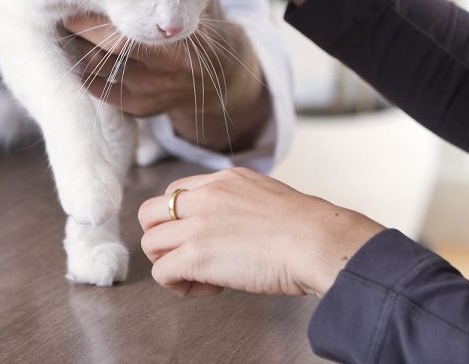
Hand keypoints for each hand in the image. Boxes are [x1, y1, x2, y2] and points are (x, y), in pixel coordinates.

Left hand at [62, 0, 269, 151]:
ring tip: (67, 29)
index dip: (97, 19)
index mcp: (181, 45)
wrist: (221, 78)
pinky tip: (79, 52)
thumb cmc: (202, 29)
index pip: (128, 35)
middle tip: (64, 11)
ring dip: (78, 49)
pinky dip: (85, 70)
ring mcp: (151, 94)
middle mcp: (166, 73)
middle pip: (107, 53)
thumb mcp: (197, 6)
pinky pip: (100, 90)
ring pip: (98, 71)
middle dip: (80, 31)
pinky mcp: (140, 108)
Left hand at [138, 168, 384, 297]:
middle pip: (150, 212)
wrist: (318, 241)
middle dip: (162, 238)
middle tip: (188, 258)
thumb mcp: (269, 197)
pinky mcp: (196, 254)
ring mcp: (198, 224)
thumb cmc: (308, 229)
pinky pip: (162, 272)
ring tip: (202, 278)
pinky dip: (179, 286)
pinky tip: (210, 289)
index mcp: (224, 180)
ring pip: (150, 243)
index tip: (207, 239)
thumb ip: (243, 205)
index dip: (182, 220)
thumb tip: (240, 230)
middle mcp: (206, 196)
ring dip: (170, 264)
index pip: (177, 193)